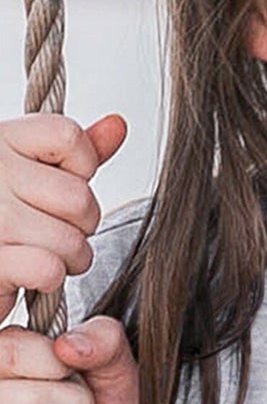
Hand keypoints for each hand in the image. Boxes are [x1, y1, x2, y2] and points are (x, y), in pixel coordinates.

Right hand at [0, 111, 126, 319]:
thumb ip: (74, 152)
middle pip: (80, 199)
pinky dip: (48, 278)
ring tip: (40, 253)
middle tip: (54, 230)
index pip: (69, 137)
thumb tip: (117, 125)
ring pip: (71, 241)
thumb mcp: (31, 169)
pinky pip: (48, 268)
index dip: (81, 167)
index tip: (61, 184)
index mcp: (2, 142)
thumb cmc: (0, 213)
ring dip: (67, 259)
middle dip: (80, 226)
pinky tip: (29, 272)